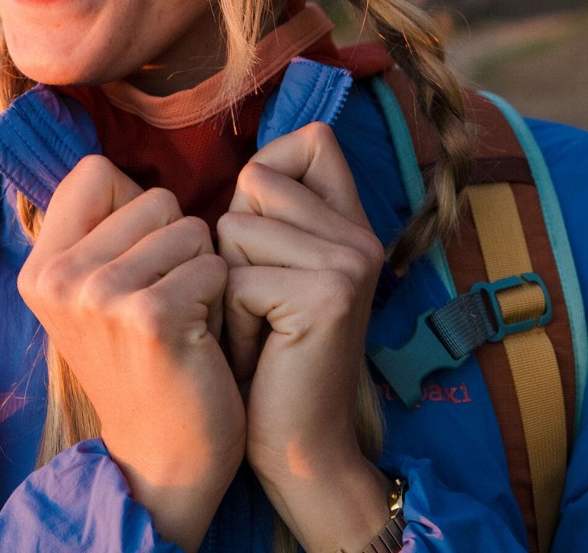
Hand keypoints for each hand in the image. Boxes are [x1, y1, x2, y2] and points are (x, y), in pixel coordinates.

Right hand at [17, 155, 245, 552]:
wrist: (161, 460)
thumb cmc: (142, 361)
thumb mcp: (92, 294)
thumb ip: (97, 230)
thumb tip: (112, 164)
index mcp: (40, 266)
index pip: (95, 171)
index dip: (134, 203)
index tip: (137, 259)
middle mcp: (59, 277)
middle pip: (155, 196)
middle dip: (176, 241)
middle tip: (164, 300)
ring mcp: (101, 297)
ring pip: (190, 227)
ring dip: (201, 271)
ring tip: (182, 320)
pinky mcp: (151, 317)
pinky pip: (213, 262)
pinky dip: (220, 298)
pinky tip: (200, 340)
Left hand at [217, 123, 391, 551]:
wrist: (299, 447)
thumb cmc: (267, 354)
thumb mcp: (273, 268)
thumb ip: (271, 214)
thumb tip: (246, 163)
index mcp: (351, 223)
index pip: (313, 139)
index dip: (269, 171)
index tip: (261, 234)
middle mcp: (360, 235)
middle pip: (254, 179)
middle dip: (232, 242)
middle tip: (259, 301)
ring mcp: (349, 262)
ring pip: (235, 226)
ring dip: (226, 284)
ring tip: (258, 326)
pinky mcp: (326, 296)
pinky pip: (235, 276)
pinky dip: (232, 319)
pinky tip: (261, 352)